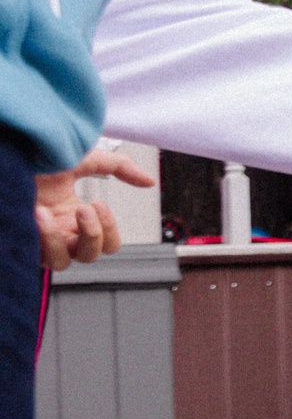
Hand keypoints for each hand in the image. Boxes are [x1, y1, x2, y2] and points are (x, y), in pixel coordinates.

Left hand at [31, 148, 153, 269]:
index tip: (99, 204)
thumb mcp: (84, 157)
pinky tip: (39, 213)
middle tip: (86, 209)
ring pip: (63, 263)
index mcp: (73, 214)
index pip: (106, 242)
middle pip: (90, 256)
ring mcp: (37, 237)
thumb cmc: (34, 156)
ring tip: (58, 213)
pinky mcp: (20, 240)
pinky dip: (44, 236)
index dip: (109, 230)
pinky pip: (39, 256)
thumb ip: (118, 167)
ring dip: (63, 239)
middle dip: (94, 234)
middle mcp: (58, 230)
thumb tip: (150, 181)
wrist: (6, 156)